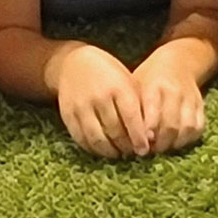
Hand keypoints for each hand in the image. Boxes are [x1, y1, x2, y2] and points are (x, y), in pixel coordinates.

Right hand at [52, 43, 155, 158]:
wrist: (73, 63)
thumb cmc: (108, 74)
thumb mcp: (126, 81)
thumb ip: (137, 105)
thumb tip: (149, 135)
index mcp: (117, 86)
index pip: (131, 117)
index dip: (138, 137)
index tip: (144, 150)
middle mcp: (98, 96)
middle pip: (115, 131)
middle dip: (126, 146)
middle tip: (132, 152)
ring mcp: (81, 106)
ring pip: (97, 139)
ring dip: (110, 151)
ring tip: (119, 153)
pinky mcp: (68, 115)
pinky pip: (81, 139)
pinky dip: (93, 149)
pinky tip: (102, 149)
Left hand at [129, 57, 208, 154]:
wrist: (178, 61)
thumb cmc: (150, 77)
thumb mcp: (136, 85)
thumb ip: (133, 108)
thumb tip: (128, 137)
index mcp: (155, 85)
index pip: (152, 113)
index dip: (147, 133)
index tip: (140, 146)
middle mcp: (175, 91)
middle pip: (170, 125)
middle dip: (160, 143)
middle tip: (149, 151)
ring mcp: (190, 98)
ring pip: (186, 128)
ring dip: (173, 143)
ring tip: (161, 148)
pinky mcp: (201, 105)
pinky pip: (198, 128)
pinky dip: (187, 139)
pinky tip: (175, 142)